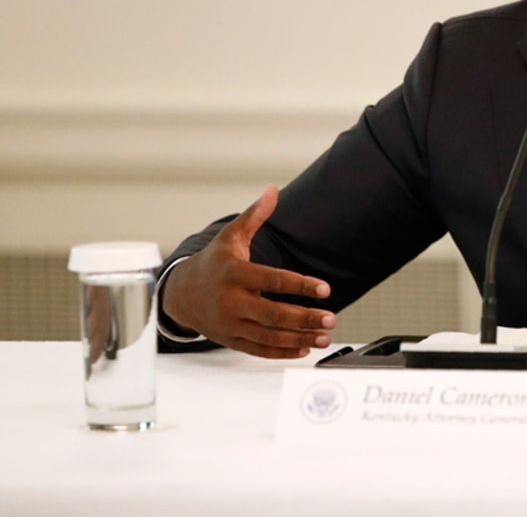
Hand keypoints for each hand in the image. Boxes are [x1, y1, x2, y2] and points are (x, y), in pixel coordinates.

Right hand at [162, 185, 335, 357]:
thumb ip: (254, 215)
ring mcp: (230, 324)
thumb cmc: (213, 262)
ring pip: (268, 336)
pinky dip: (282, 352)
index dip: (300, 285)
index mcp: (235, 274)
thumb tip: (271, 190)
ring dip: (299, 338)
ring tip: (325, 336)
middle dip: (304, 317)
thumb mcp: (230, 236)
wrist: (180, 293)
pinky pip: (258, 350)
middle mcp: (231, 301)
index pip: (272, 280)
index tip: (325, 289)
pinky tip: (304, 348)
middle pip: (272, 313)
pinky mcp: (231, 340)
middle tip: (331, 317)